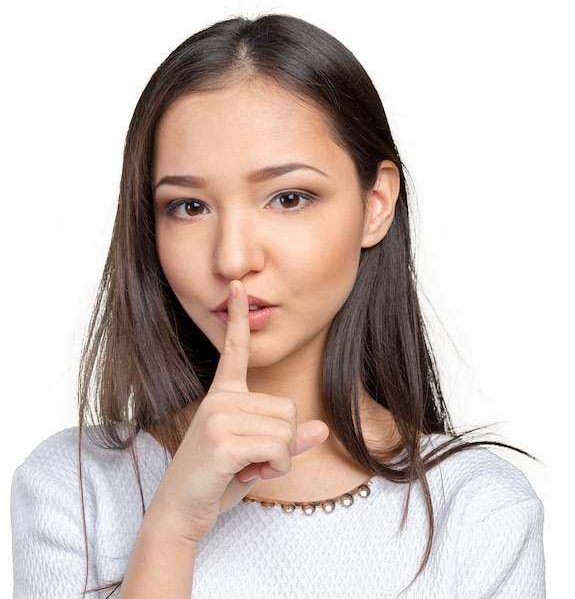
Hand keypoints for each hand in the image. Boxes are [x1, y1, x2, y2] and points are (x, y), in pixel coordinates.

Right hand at [147, 280, 328, 544]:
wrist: (181, 512)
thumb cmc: (217, 479)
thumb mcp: (257, 456)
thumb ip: (288, 440)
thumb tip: (322, 429)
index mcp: (224, 396)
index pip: (234, 350)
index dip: (238, 317)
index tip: (238, 286)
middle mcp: (220, 400)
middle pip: (288, 410)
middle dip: (284, 443)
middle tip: (254, 460)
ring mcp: (218, 417)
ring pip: (286, 431)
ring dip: (279, 459)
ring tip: (248, 467)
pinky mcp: (221, 440)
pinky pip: (278, 449)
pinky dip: (275, 469)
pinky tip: (248, 474)